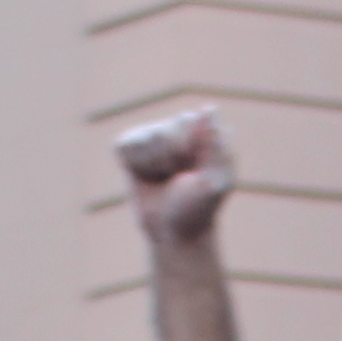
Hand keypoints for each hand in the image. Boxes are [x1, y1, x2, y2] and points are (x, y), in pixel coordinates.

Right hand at [114, 103, 233, 249]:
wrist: (173, 231)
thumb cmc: (198, 206)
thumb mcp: (216, 179)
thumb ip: (215, 145)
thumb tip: (208, 109)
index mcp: (205, 129)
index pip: (188, 122)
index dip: (190, 151)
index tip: (198, 172)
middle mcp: (178, 126)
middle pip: (166, 131)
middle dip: (172, 159)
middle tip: (179, 178)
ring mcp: (153, 134)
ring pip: (147, 138)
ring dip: (155, 164)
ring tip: (164, 177)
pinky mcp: (129, 146)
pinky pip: (126, 145)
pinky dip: (136, 164)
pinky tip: (146, 175)